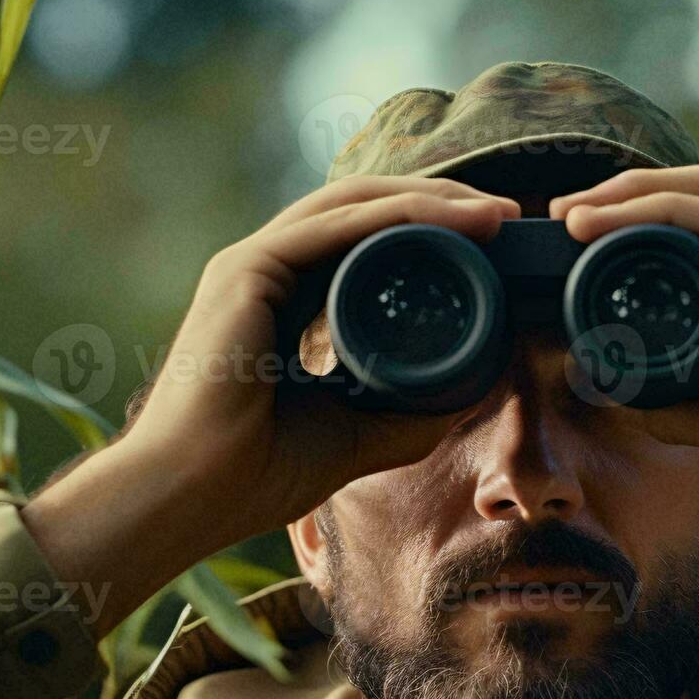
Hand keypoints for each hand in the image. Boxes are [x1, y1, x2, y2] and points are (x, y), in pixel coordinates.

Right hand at [23, 177, 519, 631]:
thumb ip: (408, 411)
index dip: (430, 231)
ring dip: (430, 200)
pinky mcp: (245, 269)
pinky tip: (450, 220)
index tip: (495, 244)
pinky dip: (398, 216)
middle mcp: (267, 271)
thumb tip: (474, 389)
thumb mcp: (357, 435)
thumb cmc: (255, 475)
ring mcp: (252, 264)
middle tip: (508, 214)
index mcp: (285, 301)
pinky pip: (335, 225)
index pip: (365, 242)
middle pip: (364, 211)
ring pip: (354, 204)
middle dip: (441, 203)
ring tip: (494, 213)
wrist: (191, 497)